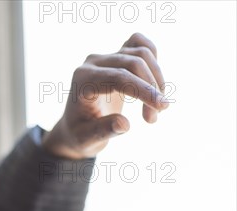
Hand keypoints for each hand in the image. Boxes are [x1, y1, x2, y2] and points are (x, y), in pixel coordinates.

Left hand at [42, 32, 169, 159]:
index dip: (143, 90)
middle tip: (154, 117)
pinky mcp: (116, 55)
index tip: (161, 107)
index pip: (119, 77)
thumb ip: (102, 131)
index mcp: (83, 80)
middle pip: (134, 62)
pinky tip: (153, 83)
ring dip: (157, 80)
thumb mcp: (86, 140)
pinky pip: (140, 44)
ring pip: (143, 53)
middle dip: (151, 89)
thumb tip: (123, 124)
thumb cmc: (80, 135)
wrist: (75, 127)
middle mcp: (93, 63)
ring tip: (154, 110)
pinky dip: (153, 62)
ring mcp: (105, 56)